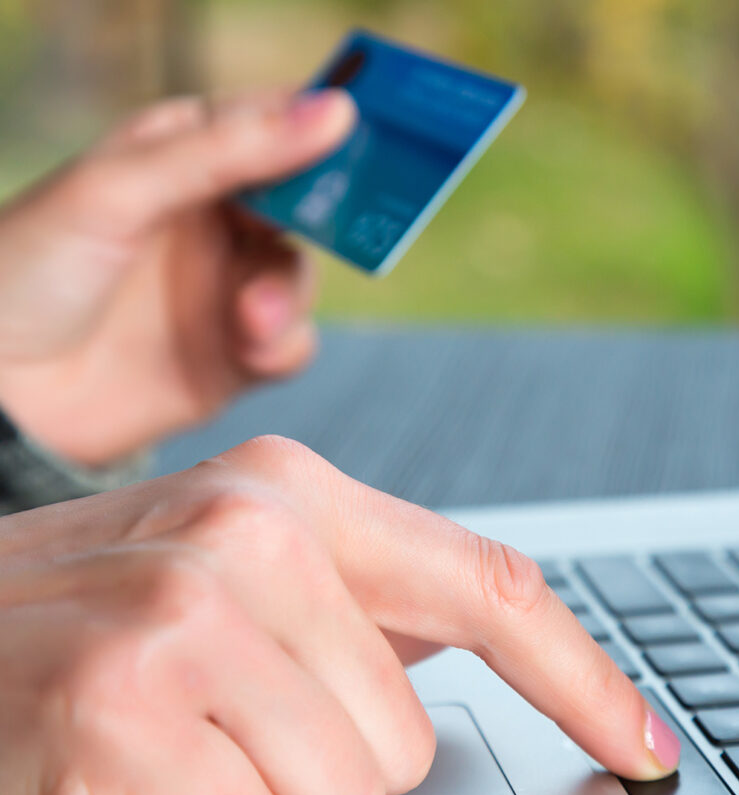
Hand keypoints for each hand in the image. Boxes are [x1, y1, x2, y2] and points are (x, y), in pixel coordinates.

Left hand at [0, 90, 355, 465]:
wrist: (0, 400)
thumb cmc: (30, 274)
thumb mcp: (122, 191)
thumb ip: (230, 153)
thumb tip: (333, 110)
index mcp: (179, 155)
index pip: (268, 121)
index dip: (318, 124)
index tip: (362, 133)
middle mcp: (211, 217)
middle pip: (305, 202)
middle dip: (324, 221)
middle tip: (342, 229)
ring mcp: (224, 286)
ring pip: (302, 275)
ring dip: (287, 295)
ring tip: (251, 321)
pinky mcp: (235, 353)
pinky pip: (293, 340)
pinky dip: (283, 344)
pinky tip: (249, 352)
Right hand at [0, 436, 679, 794]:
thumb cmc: (90, 623)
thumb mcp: (229, 581)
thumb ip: (352, 619)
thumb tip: (464, 694)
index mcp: (292, 491)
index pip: (488, 585)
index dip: (584, 677)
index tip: (644, 747)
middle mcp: (248, 532)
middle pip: (402, 738)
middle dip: (326, 770)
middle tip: (219, 734)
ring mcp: (182, 618)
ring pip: (343, 792)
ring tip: (176, 753)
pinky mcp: (121, 711)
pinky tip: (134, 777)